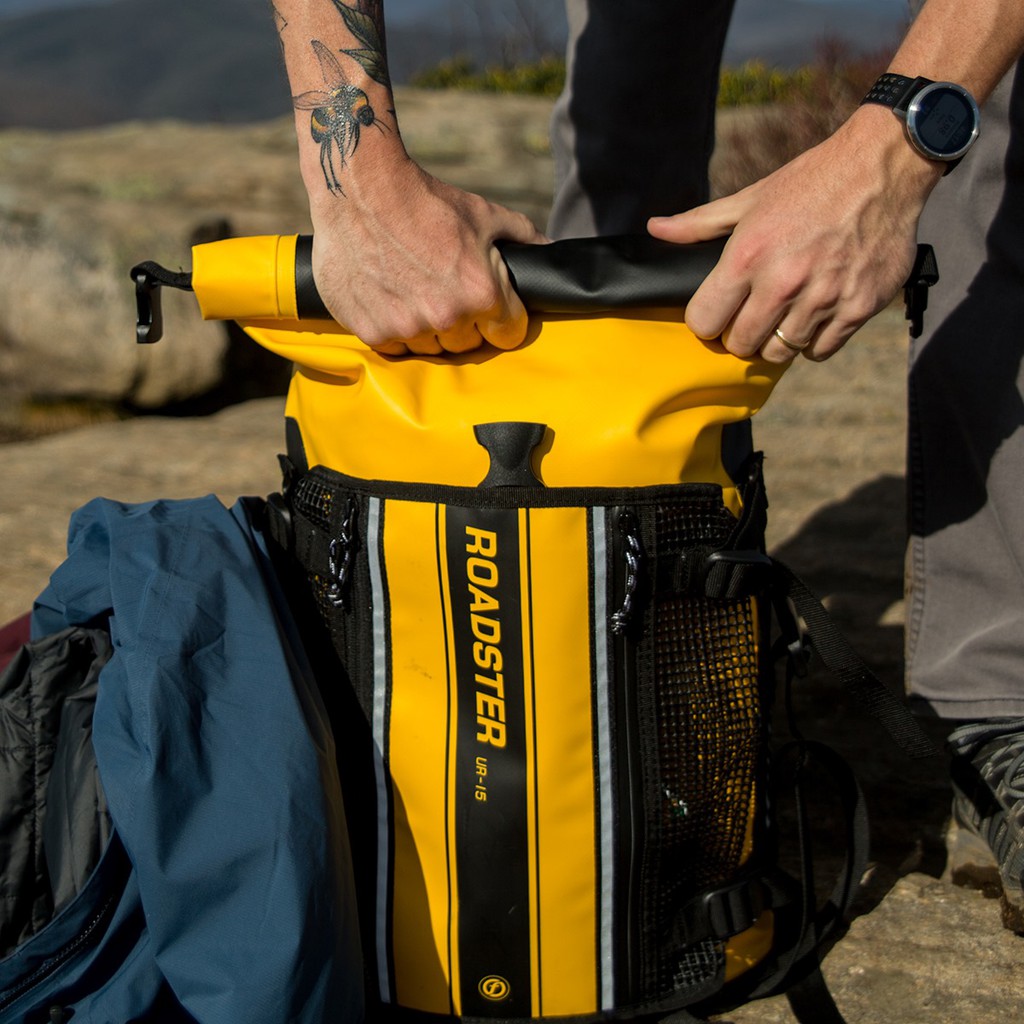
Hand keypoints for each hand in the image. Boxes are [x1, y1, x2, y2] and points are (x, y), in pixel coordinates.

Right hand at [310, 159, 545, 354]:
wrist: (358, 189)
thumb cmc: (426, 200)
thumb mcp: (483, 215)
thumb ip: (523, 238)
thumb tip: (552, 251)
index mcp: (482, 294)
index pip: (509, 334)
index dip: (502, 319)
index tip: (490, 309)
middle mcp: (446, 318)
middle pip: (468, 344)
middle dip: (464, 323)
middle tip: (445, 291)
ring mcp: (407, 328)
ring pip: (431, 349)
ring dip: (428, 329)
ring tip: (415, 292)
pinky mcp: (373, 332)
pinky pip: (396, 348)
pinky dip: (395, 330)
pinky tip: (391, 298)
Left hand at [648, 107, 942, 362]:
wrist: (884, 166)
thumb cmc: (811, 182)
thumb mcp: (751, 198)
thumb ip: (700, 223)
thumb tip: (656, 228)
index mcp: (748, 256)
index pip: (704, 322)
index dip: (707, 320)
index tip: (719, 312)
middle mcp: (783, 282)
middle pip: (740, 345)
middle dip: (741, 334)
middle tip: (754, 315)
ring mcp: (823, 298)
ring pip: (780, 353)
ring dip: (778, 339)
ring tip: (787, 313)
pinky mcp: (858, 308)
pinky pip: (820, 351)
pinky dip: (815, 341)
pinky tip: (816, 315)